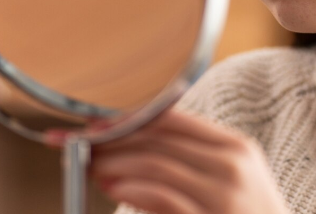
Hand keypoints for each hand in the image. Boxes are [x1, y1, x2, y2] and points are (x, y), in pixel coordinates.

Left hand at [90, 109, 290, 213]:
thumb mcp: (231, 180)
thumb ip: (193, 160)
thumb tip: (135, 145)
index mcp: (235, 146)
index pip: (173, 118)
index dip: (128, 117)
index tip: (96, 122)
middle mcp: (232, 164)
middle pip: (159, 139)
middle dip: (112, 139)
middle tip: (80, 143)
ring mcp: (225, 195)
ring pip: (156, 164)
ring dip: (115, 164)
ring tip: (91, 166)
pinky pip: (164, 198)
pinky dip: (131, 190)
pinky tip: (113, 187)